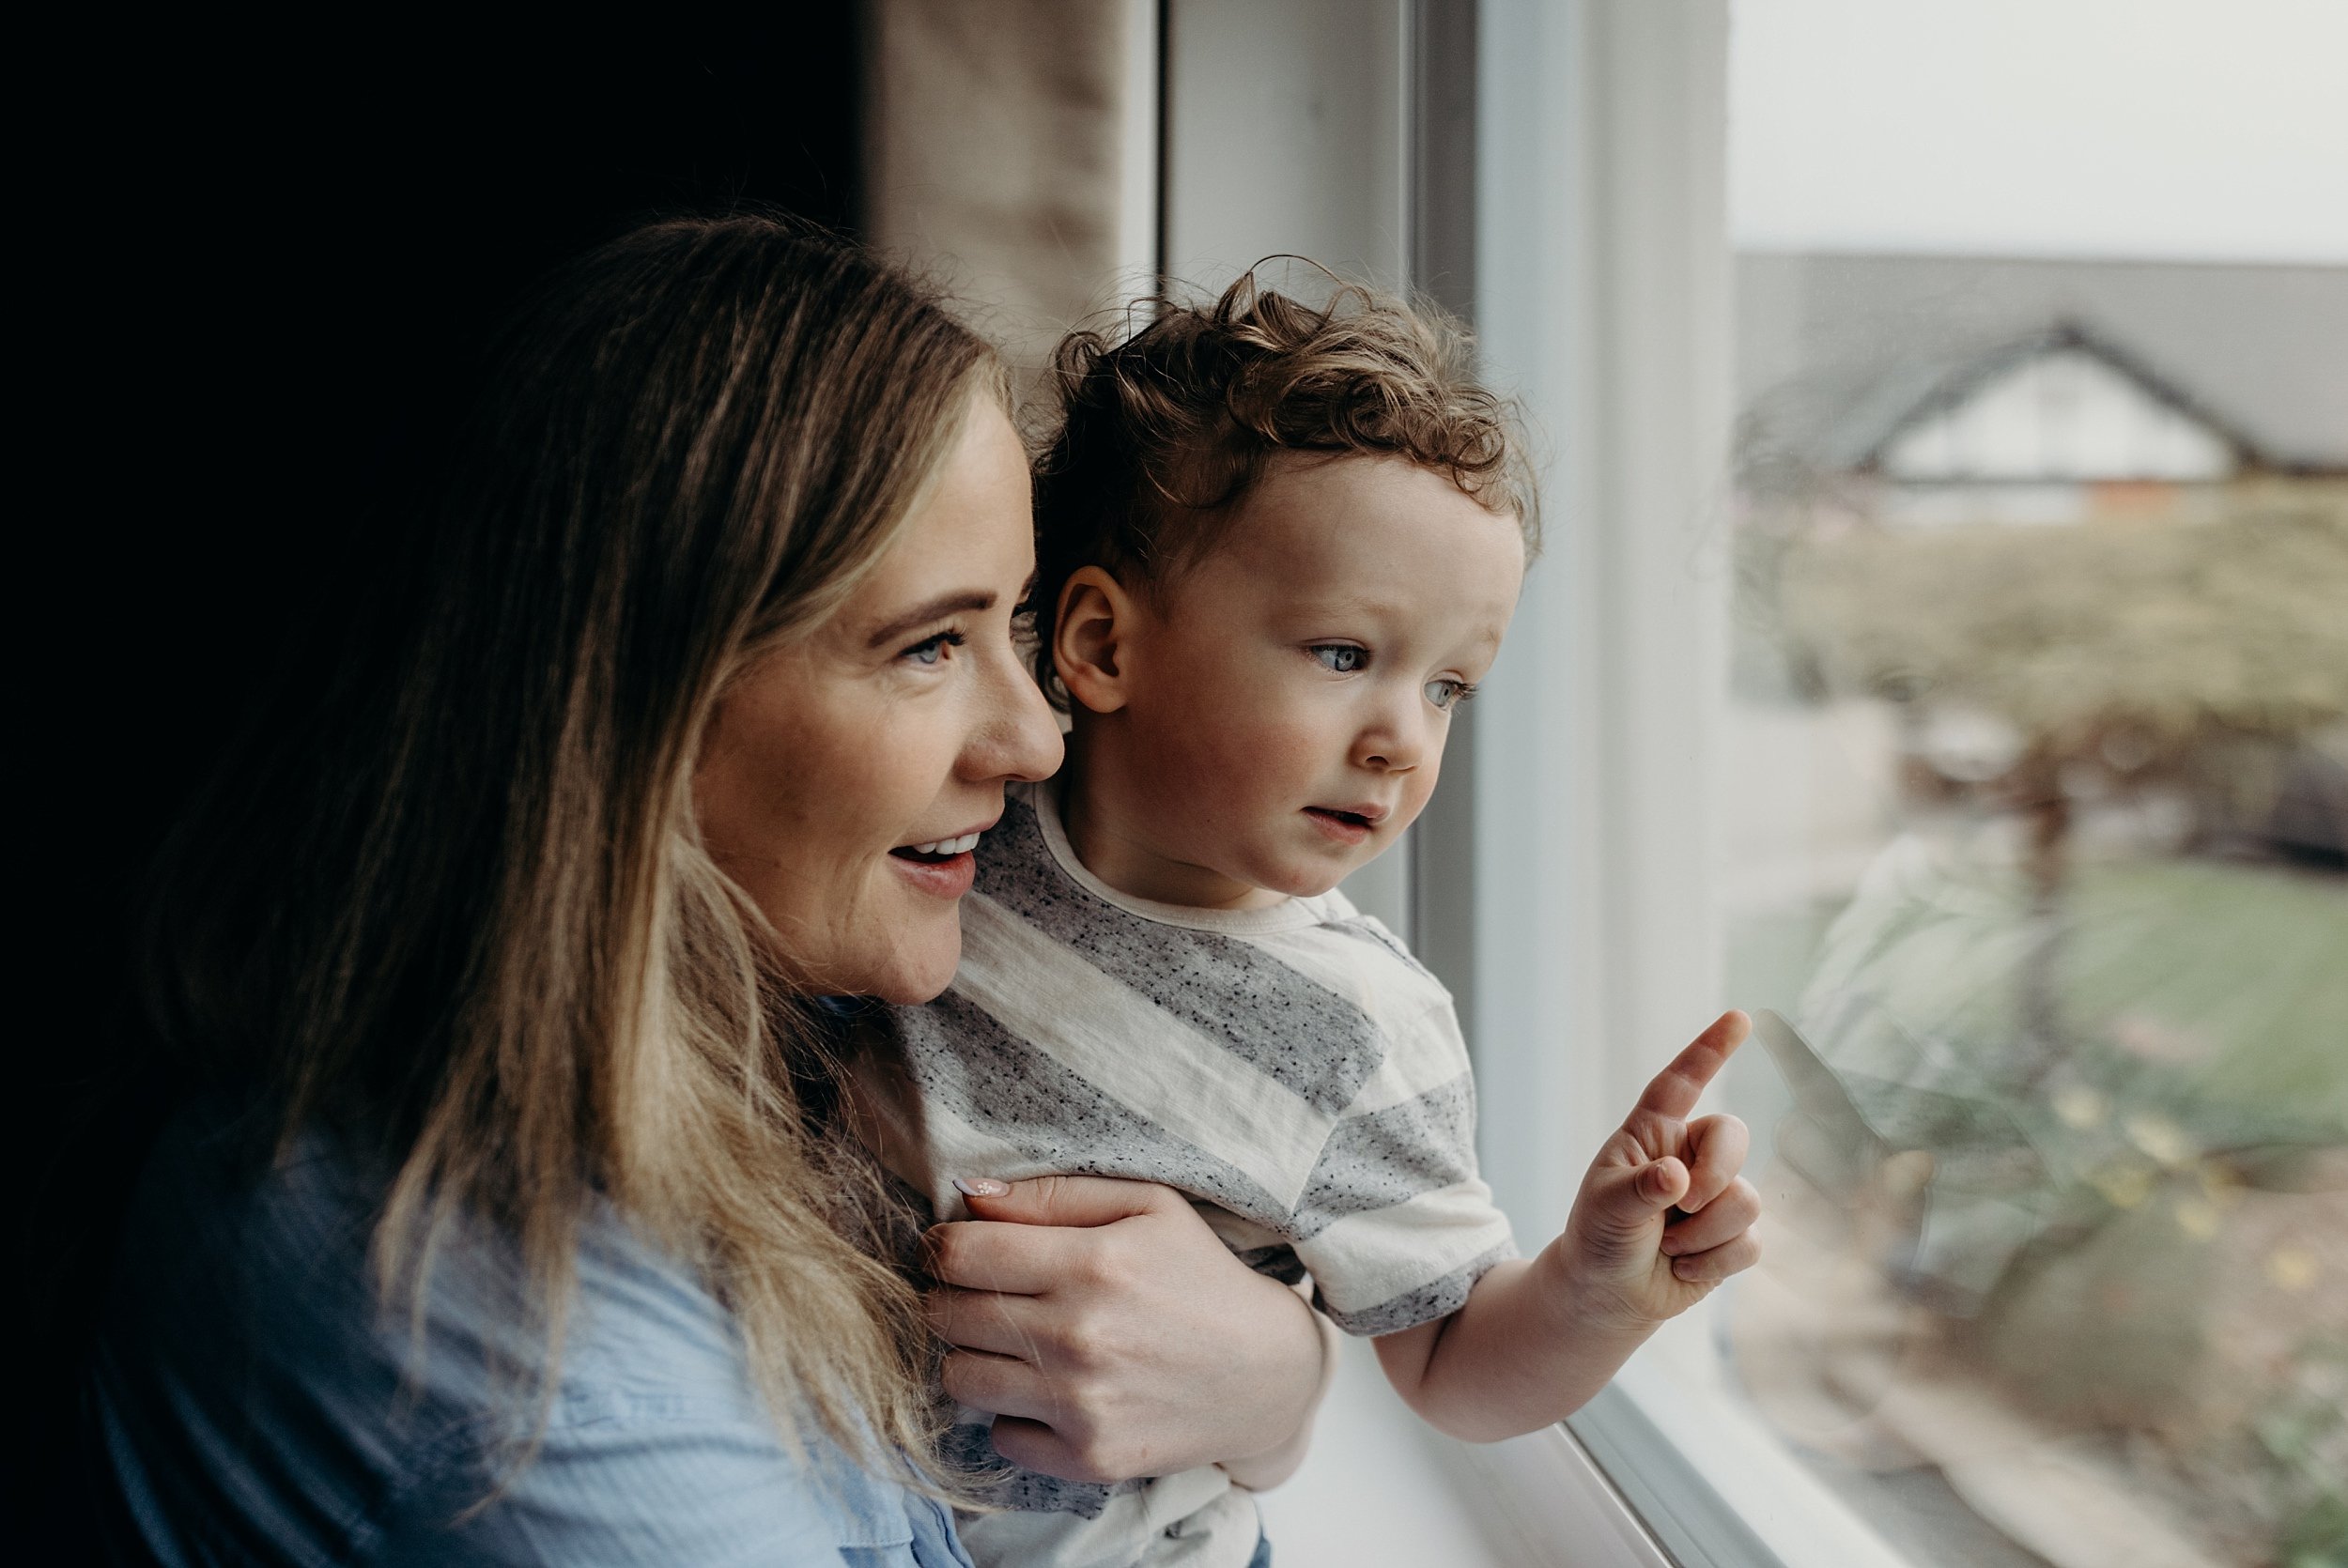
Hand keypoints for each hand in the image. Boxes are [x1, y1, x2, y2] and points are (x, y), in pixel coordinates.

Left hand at [923, 1175, 1327, 1484]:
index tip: (952, 1250)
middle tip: (983, 1294)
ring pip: (959, 1378)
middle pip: (947, 1315)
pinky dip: (1013, 1415)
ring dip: (973, 1356)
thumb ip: (1055, 1195)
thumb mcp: (1148, 1207)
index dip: (941, 1247)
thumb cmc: (1200, 1276)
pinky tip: (1048, 1391)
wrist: (1265, 1374)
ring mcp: (1082, 1404)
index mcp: (1092, 1264)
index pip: (960, 1254)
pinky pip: (999, 1436)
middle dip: (951, 1297)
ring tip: (1012, 1342)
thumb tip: (968, 1195)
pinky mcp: (1088, 1458)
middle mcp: (1080, 1337)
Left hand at [1555, 1009, 1761, 1327]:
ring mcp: (1714, 1194)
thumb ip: (1640, 1190)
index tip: (1740, 1018)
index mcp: (1651, 1134)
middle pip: (1733, 1137)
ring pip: (1746, 1199)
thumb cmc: (1599, 1238)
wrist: (1608, 1295)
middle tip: (1682, 1205)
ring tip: (1668, 1246)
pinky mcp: (1733, 1234)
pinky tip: (1683, 1267)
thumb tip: (1677, 1176)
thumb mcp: (1606, 1209)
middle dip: (1715, 1175)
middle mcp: (1688, 1155)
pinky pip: (1751, 1242)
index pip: (1682, 1083)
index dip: (1710, 1049)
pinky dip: (1714, 1263)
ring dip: (1704, 1234)